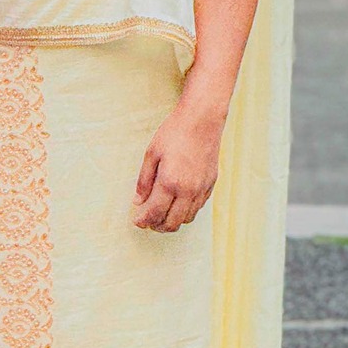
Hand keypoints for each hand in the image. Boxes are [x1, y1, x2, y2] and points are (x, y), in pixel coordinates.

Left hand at [132, 96, 224, 231]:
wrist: (202, 120)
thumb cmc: (174, 133)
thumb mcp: (151, 154)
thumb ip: (144, 181)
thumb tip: (137, 201)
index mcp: (170, 183)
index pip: (155, 213)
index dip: (144, 221)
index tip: (137, 221)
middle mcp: (188, 191)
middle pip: (172, 223)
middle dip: (158, 226)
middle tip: (148, 222)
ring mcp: (201, 189)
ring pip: (187, 218)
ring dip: (173, 221)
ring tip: (162, 214)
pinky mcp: (211, 185)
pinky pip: (198, 207)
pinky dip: (186, 211)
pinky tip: (177, 204)